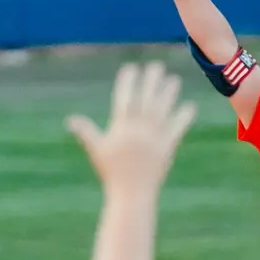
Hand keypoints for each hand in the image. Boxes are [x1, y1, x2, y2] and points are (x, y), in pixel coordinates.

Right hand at [66, 61, 196, 191]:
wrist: (132, 194)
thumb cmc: (112, 172)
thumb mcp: (97, 150)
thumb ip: (86, 132)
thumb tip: (70, 120)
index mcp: (121, 128)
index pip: (124, 98)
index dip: (128, 82)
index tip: (131, 67)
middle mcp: (139, 129)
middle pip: (146, 99)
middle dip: (151, 80)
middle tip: (156, 65)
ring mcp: (155, 137)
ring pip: (163, 109)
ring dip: (169, 93)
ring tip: (173, 79)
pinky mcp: (168, 147)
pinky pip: (178, 128)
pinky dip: (184, 116)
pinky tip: (190, 105)